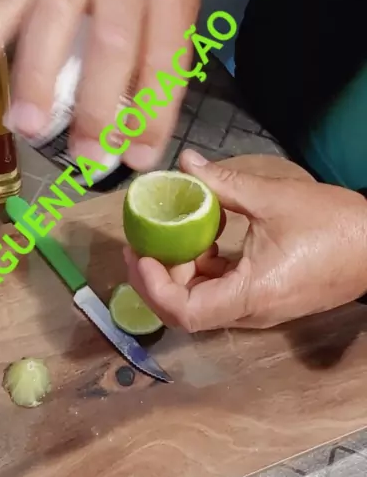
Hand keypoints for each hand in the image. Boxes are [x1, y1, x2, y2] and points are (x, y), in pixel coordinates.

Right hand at [0, 0, 208, 169]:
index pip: (164, 60)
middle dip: (96, 107)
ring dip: (38, 78)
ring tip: (27, 127)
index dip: (152, 114)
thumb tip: (141, 126)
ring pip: (55, 21)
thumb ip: (164, 52)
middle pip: (111, 45)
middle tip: (84, 156)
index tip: (138, 157)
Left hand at [124, 149, 366, 329]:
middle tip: (144, 240)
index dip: (154, 287)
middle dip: (159, 277)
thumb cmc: (333, 224)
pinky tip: (206, 236)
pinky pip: (222, 292)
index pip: (185, 312)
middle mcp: (251, 312)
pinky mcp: (265, 299)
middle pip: (187, 310)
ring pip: (203, 302)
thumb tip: (185, 164)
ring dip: (181, 271)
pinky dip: (205, 269)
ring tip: (171, 232)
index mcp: (251, 294)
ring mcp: (258, 309)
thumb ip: (222, 184)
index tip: (142, 252)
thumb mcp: (273, 198)